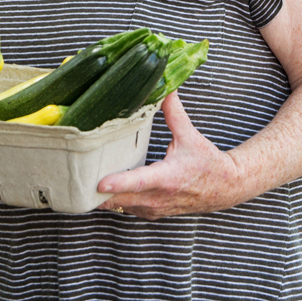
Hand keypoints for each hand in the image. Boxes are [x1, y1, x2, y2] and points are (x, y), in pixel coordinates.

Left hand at [95, 94, 244, 217]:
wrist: (225, 188)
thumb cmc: (207, 163)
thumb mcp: (190, 136)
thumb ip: (174, 113)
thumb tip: (164, 87)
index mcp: (167, 177)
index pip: (139, 182)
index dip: (119, 183)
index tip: (99, 183)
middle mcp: (158, 198)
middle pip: (120, 199)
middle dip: (97, 191)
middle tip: (76, 176)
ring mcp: (154, 209)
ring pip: (120, 206)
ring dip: (103, 197)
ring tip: (82, 179)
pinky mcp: (151, 213)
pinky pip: (126, 209)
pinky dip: (114, 200)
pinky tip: (103, 187)